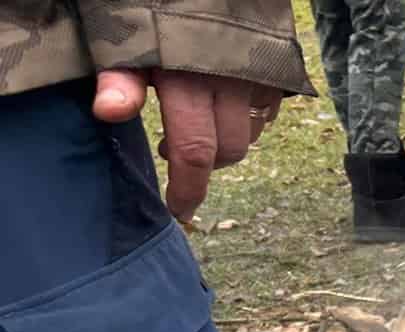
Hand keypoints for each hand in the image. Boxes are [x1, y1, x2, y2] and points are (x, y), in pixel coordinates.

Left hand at [92, 68, 282, 222]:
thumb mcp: (122, 28)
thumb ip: (119, 73)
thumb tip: (109, 113)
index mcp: (189, 79)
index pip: (195, 153)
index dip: (188, 188)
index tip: (179, 210)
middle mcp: (230, 83)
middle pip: (228, 150)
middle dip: (204, 167)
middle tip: (176, 160)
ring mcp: (258, 75)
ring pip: (250, 131)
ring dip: (226, 141)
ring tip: (199, 127)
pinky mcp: (275, 65)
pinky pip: (267, 107)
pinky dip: (249, 117)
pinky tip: (226, 104)